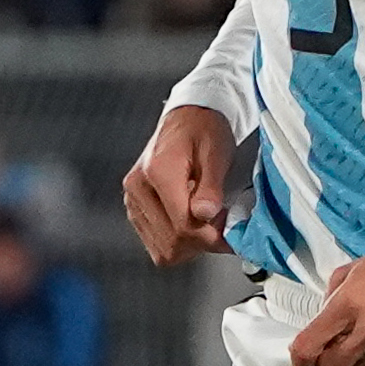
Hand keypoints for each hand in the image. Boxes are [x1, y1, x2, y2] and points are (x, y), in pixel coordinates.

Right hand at [122, 106, 238, 267]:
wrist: (188, 116)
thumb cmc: (205, 129)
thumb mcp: (216, 153)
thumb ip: (211, 186)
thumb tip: (205, 215)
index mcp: (158, 171)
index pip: (182, 224)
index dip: (210, 236)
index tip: (231, 235)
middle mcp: (138, 188)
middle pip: (171, 242)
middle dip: (202, 242)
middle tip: (223, 228)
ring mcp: (133, 200)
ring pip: (162, 249)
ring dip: (191, 246)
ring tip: (209, 226)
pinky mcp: (135, 208)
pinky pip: (156, 243)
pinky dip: (179, 242)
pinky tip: (194, 225)